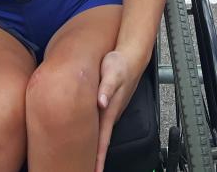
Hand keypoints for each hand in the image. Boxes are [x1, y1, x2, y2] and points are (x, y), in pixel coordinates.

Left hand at [93, 50, 137, 171]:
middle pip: (100, 142)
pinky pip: (98, 123)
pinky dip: (93, 135)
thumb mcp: (112, 73)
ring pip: (99, 133)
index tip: (95, 171)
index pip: (103, 140)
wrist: (130, 56)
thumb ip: (106, 88)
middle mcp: (109, 114)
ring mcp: (108, 110)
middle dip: (95, 159)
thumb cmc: (120, 64)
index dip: (99, 158)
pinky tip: (87, 138)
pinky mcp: (106, 105)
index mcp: (109, 111)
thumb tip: (101, 102)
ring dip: (94, 148)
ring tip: (86, 162)